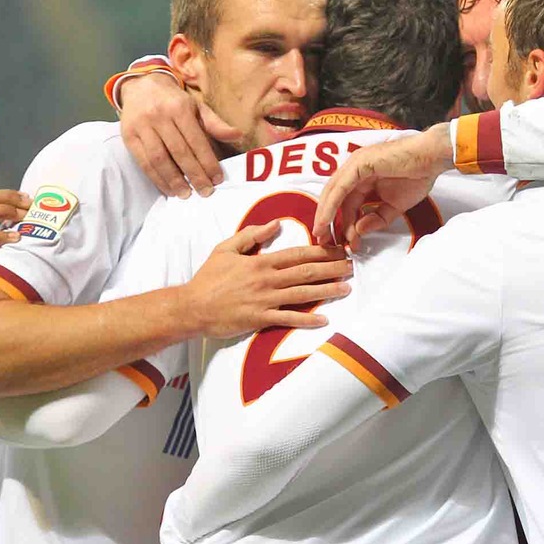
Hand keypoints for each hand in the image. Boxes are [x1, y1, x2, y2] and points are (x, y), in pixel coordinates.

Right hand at [118, 63, 244, 197]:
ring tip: (186, 194)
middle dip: (194, 175)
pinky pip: (143, 162)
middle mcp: (159, 116)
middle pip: (179, 152)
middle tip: (205, 191)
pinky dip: (157, 178)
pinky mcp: (129, 136)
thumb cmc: (173, 101)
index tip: (217, 179)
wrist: (141, 85)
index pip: (196, 140)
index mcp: (179, 108)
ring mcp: (142, 126)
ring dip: (174, 180)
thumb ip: (215, 123)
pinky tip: (168, 188)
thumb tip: (237, 135)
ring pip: (159, 159)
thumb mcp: (196, 106)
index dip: (207, 162)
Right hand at [182, 220, 351, 337]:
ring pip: (302, 294)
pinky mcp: (260, 318)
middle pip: (305, 272)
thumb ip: (251, 236)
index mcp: (260, 262)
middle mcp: (267, 280)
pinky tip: (324, 319)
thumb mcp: (226, 248)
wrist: (192, 307)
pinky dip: (306, 319)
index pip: (297, 254)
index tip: (338, 249)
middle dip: (331, 268)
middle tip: (351, 266)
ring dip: (326, 291)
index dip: (320, 251)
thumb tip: (275, 224)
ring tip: (346, 288)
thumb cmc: (208, 278)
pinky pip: (288, 318)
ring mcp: (265, 300)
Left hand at [313, 128, 450, 246]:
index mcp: (362, 177)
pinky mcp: (359, 164)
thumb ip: (377, 219)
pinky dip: (331, 205)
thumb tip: (359, 230)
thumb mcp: (394, 206)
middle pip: (334, 198)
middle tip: (322, 241)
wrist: (431, 159)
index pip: (346, 203)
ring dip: (325, 214)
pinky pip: (340, 188)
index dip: (343, 223)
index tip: (343, 242)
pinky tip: (326, 220)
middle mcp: (355, 170)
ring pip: (333, 193)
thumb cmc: (417, 176)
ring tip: (321, 234)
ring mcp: (355, 165)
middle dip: (327, 220)